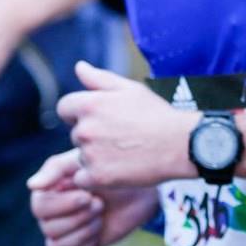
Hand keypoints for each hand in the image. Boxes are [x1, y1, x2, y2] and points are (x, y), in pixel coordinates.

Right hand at [28, 152, 157, 245]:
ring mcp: (63, 233)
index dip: (64, 206)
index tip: (88, 196)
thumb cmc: (109, 169)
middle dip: (79, 218)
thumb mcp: (83, 162)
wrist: (137, 188)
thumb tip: (31, 186)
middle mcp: (50, 215)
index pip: (40, 208)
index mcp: (47, 193)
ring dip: (83, 233)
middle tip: (100, 204)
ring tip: (99, 217)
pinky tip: (98, 231)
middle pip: (49, 228)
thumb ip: (55, 169)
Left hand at [54, 62, 195, 189]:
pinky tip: (117, 169)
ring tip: (124, 152)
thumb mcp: (130, 89)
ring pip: (81, 156)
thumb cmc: (157, 114)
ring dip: (95, 156)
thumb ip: (99, 79)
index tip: (101, 119)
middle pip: (75, 133)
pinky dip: (96, 177)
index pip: (64, 108)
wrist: (180, 145)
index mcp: (90, 104)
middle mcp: (85, 129)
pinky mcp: (98, 177)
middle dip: (92, 135)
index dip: (80, 112)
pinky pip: (83, 178)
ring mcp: (90, 155)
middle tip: (120, 136)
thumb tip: (79, 67)